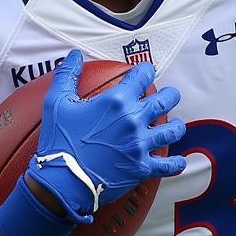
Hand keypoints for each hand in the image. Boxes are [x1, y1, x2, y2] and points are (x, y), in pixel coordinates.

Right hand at [27, 49, 186, 221]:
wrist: (61, 180)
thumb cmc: (58, 141)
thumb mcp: (57, 102)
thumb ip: (67, 74)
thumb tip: (75, 55)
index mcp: (116, 101)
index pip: (142, 76)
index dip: (146, 71)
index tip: (145, 72)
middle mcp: (133, 120)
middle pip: (165, 100)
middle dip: (170, 95)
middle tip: (169, 95)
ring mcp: (140, 145)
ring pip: (172, 130)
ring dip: (175, 126)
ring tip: (174, 125)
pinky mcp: (141, 167)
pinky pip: (168, 165)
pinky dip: (175, 163)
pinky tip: (178, 161)